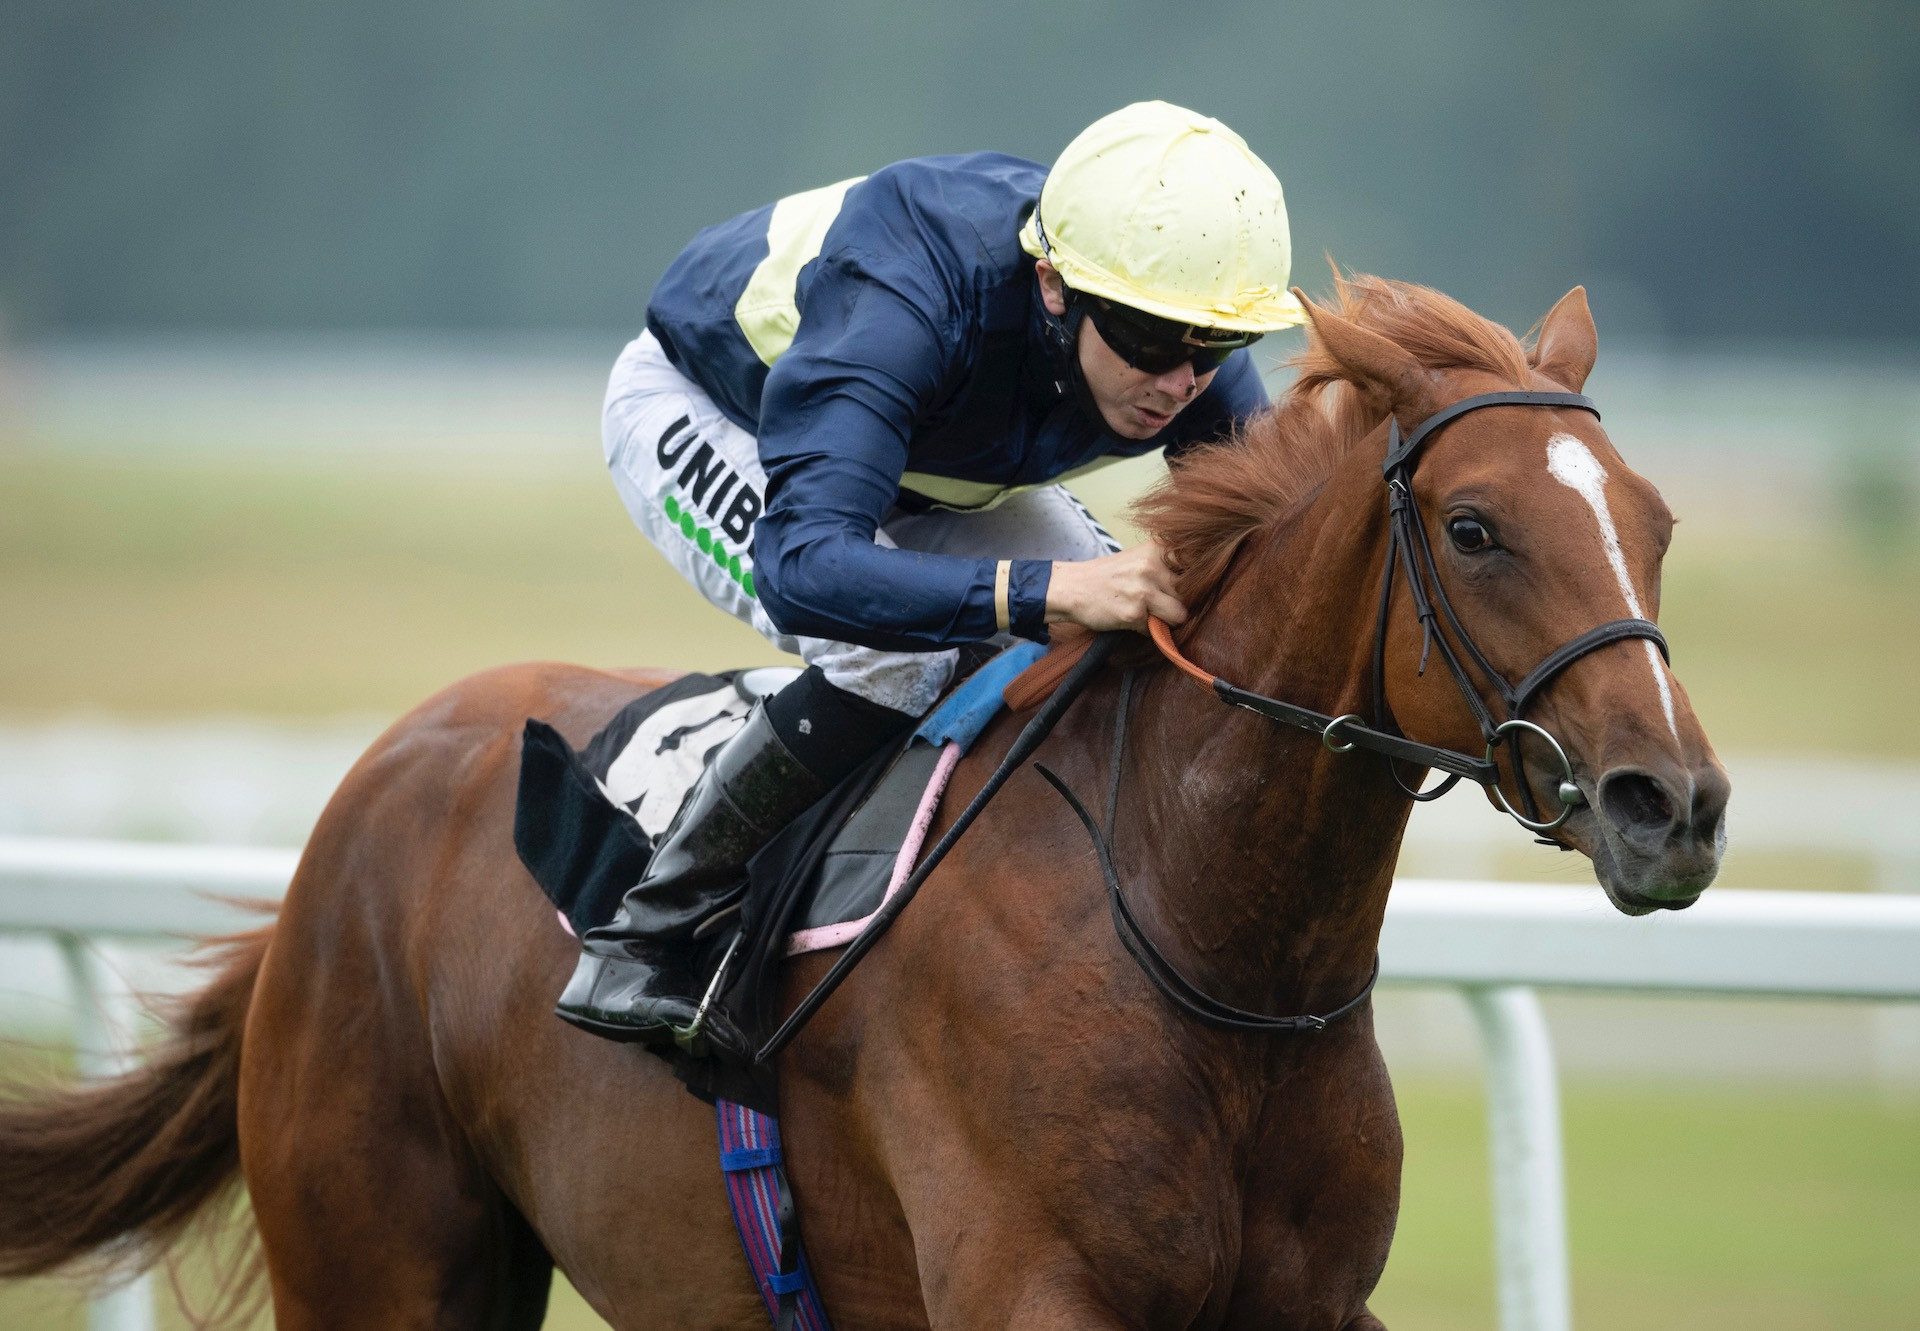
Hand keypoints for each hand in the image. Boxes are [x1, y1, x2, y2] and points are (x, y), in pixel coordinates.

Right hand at [1044, 541, 1187, 633]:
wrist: (1072, 588)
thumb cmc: (1107, 576)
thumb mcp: (1138, 559)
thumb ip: (1166, 567)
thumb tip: (1199, 588)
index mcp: (1157, 549)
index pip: (1197, 568)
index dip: (1195, 583)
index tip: (1188, 590)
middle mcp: (1153, 566)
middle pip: (1191, 594)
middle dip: (1180, 603)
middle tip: (1162, 604)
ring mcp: (1144, 590)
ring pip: (1180, 614)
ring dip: (1167, 619)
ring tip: (1148, 613)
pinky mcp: (1135, 613)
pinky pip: (1156, 628)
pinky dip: (1146, 629)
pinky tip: (1129, 618)